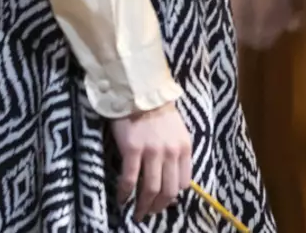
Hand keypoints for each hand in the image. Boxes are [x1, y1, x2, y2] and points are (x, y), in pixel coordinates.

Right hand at [111, 101, 192, 218]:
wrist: (140, 91)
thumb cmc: (157, 111)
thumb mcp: (177, 131)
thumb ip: (177, 153)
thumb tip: (170, 179)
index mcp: (184, 148)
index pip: (184, 183)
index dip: (173, 197)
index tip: (163, 202)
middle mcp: (171, 152)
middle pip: (168, 190)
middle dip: (158, 207)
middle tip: (148, 214)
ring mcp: (152, 152)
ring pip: (150, 189)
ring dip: (143, 206)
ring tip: (136, 214)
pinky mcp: (132, 150)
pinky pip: (129, 179)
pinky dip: (125, 193)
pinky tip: (122, 199)